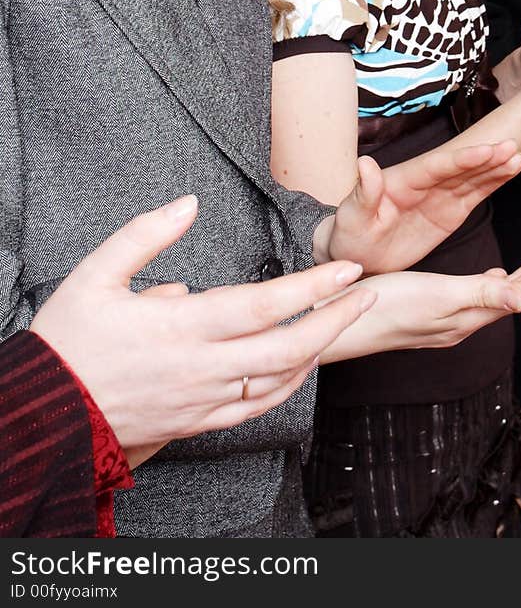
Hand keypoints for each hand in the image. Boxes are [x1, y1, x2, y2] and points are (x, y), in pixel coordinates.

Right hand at [29, 196, 374, 465]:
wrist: (45, 415)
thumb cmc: (68, 342)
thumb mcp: (94, 275)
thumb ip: (144, 235)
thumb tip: (188, 204)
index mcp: (180, 328)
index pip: (263, 306)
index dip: (311, 287)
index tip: (347, 268)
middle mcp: (201, 368)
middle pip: (287, 348)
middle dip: (336, 320)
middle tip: (368, 292)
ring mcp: (202, 400)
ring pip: (279, 382)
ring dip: (319, 351)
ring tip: (344, 320)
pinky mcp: (197, 422)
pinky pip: (255, 409)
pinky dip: (288, 387)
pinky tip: (302, 366)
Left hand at [319, 140, 520, 273]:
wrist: (355, 254)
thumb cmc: (348, 234)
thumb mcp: (351, 217)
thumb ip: (364, 193)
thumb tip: (364, 164)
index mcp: (403, 181)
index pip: (436, 166)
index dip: (462, 158)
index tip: (486, 149)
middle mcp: (424, 183)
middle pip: (460, 167)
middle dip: (485, 157)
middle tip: (511, 146)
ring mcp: (439, 195)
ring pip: (472, 177)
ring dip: (495, 167)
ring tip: (518, 157)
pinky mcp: (449, 211)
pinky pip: (475, 194)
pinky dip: (494, 182)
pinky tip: (512, 170)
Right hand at [319, 254, 520, 362]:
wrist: (343, 323)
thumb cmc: (387, 305)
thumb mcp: (437, 294)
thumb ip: (479, 294)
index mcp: (470, 314)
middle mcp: (463, 320)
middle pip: (515, 297)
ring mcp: (447, 318)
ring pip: (496, 296)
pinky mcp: (431, 312)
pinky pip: (475, 295)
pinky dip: (492, 282)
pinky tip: (490, 277)